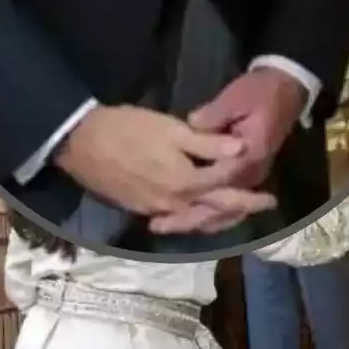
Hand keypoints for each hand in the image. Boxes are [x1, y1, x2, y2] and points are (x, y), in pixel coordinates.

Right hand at [54, 104, 275, 220]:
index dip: (250, 192)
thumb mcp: (170, 130)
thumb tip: (242, 150)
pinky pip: (176, 220)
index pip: (226, 189)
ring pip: (196, 220)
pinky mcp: (140, 209)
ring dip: (219, 219)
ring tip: (238, 213)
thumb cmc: (127, 128)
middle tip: (264, 207)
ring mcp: (155, 210)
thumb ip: (207, 144)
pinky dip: (193, 219)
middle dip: (242, 209)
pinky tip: (200, 214)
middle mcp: (174, 203)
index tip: (270, 194)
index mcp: (185, 182)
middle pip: (216, 210)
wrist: (79, 142)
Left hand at [150, 69, 305, 234]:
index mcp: (250, 153)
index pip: (220, 177)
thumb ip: (215, 113)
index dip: (190, 188)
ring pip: (226, 209)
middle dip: (190, 217)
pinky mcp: (248, 174)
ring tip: (164, 226)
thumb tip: (193, 124)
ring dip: (197, 220)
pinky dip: (209, 215)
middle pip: (220, 204)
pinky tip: (187, 217)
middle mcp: (252, 172)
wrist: (286, 90)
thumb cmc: (260, 92)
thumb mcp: (237, 97)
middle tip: (158, 225)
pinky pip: (230, 204)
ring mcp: (251, 176)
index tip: (160, 192)